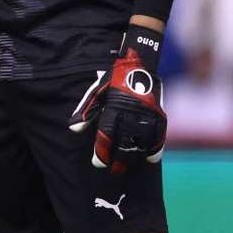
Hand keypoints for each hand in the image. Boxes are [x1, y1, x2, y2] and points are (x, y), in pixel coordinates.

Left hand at [68, 26, 166, 170]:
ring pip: (141, 143)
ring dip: (135, 156)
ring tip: (129, 163)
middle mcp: (130, 114)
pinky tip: (150, 158)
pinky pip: (159, 136)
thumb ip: (86, 111)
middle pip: (124, 144)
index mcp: (112, 108)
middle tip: (114, 169)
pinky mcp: (159, 114)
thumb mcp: (96, 92)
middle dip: (118, 160)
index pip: (106, 136)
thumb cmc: (114, 80)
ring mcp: (146, 115)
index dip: (102, 152)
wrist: (138, 63)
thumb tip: (73, 129)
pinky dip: (155, 149)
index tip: (98, 162)